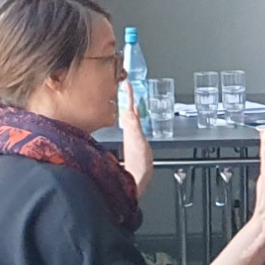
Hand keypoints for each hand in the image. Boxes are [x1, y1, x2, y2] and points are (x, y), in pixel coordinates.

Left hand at [119, 80, 152, 197]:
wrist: (137, 182)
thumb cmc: (137, 166)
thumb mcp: (138, 142)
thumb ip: (133, 126)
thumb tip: (128, 110)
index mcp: (128, 129)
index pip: (127, 107)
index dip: (127, 94)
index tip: (126, 82)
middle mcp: (128, 131)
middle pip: (127, 109)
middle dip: (127, 97)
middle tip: (127, 84)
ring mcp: (131, 137)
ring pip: (129, 116)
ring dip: (131, 105)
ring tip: (131, 96)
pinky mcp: (135, 143)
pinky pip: (134, 125)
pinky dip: (135, 117)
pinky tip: (136, 117)